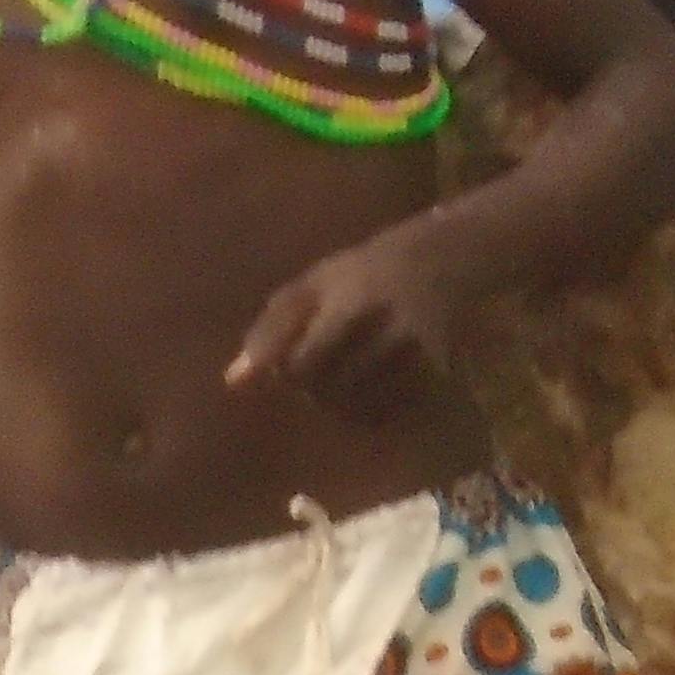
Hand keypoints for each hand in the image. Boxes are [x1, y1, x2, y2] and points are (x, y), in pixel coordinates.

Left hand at [231, 221, 477, 419]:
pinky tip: (370, 384)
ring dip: (339, 401)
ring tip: (344, 370)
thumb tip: (233, 382)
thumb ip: (269, 332)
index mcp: (349, 302)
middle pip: (324, 391)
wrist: (441, 260)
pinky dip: (368, 409)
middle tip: (320, 363)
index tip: (292, 357)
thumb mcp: (311, 285)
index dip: (288, 371)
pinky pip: (385, 414)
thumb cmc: (361, 273)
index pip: (300, 365)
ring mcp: (414, 353)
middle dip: (312, 387)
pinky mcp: (434, 373)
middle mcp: (386, 329)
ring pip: (354, 407)